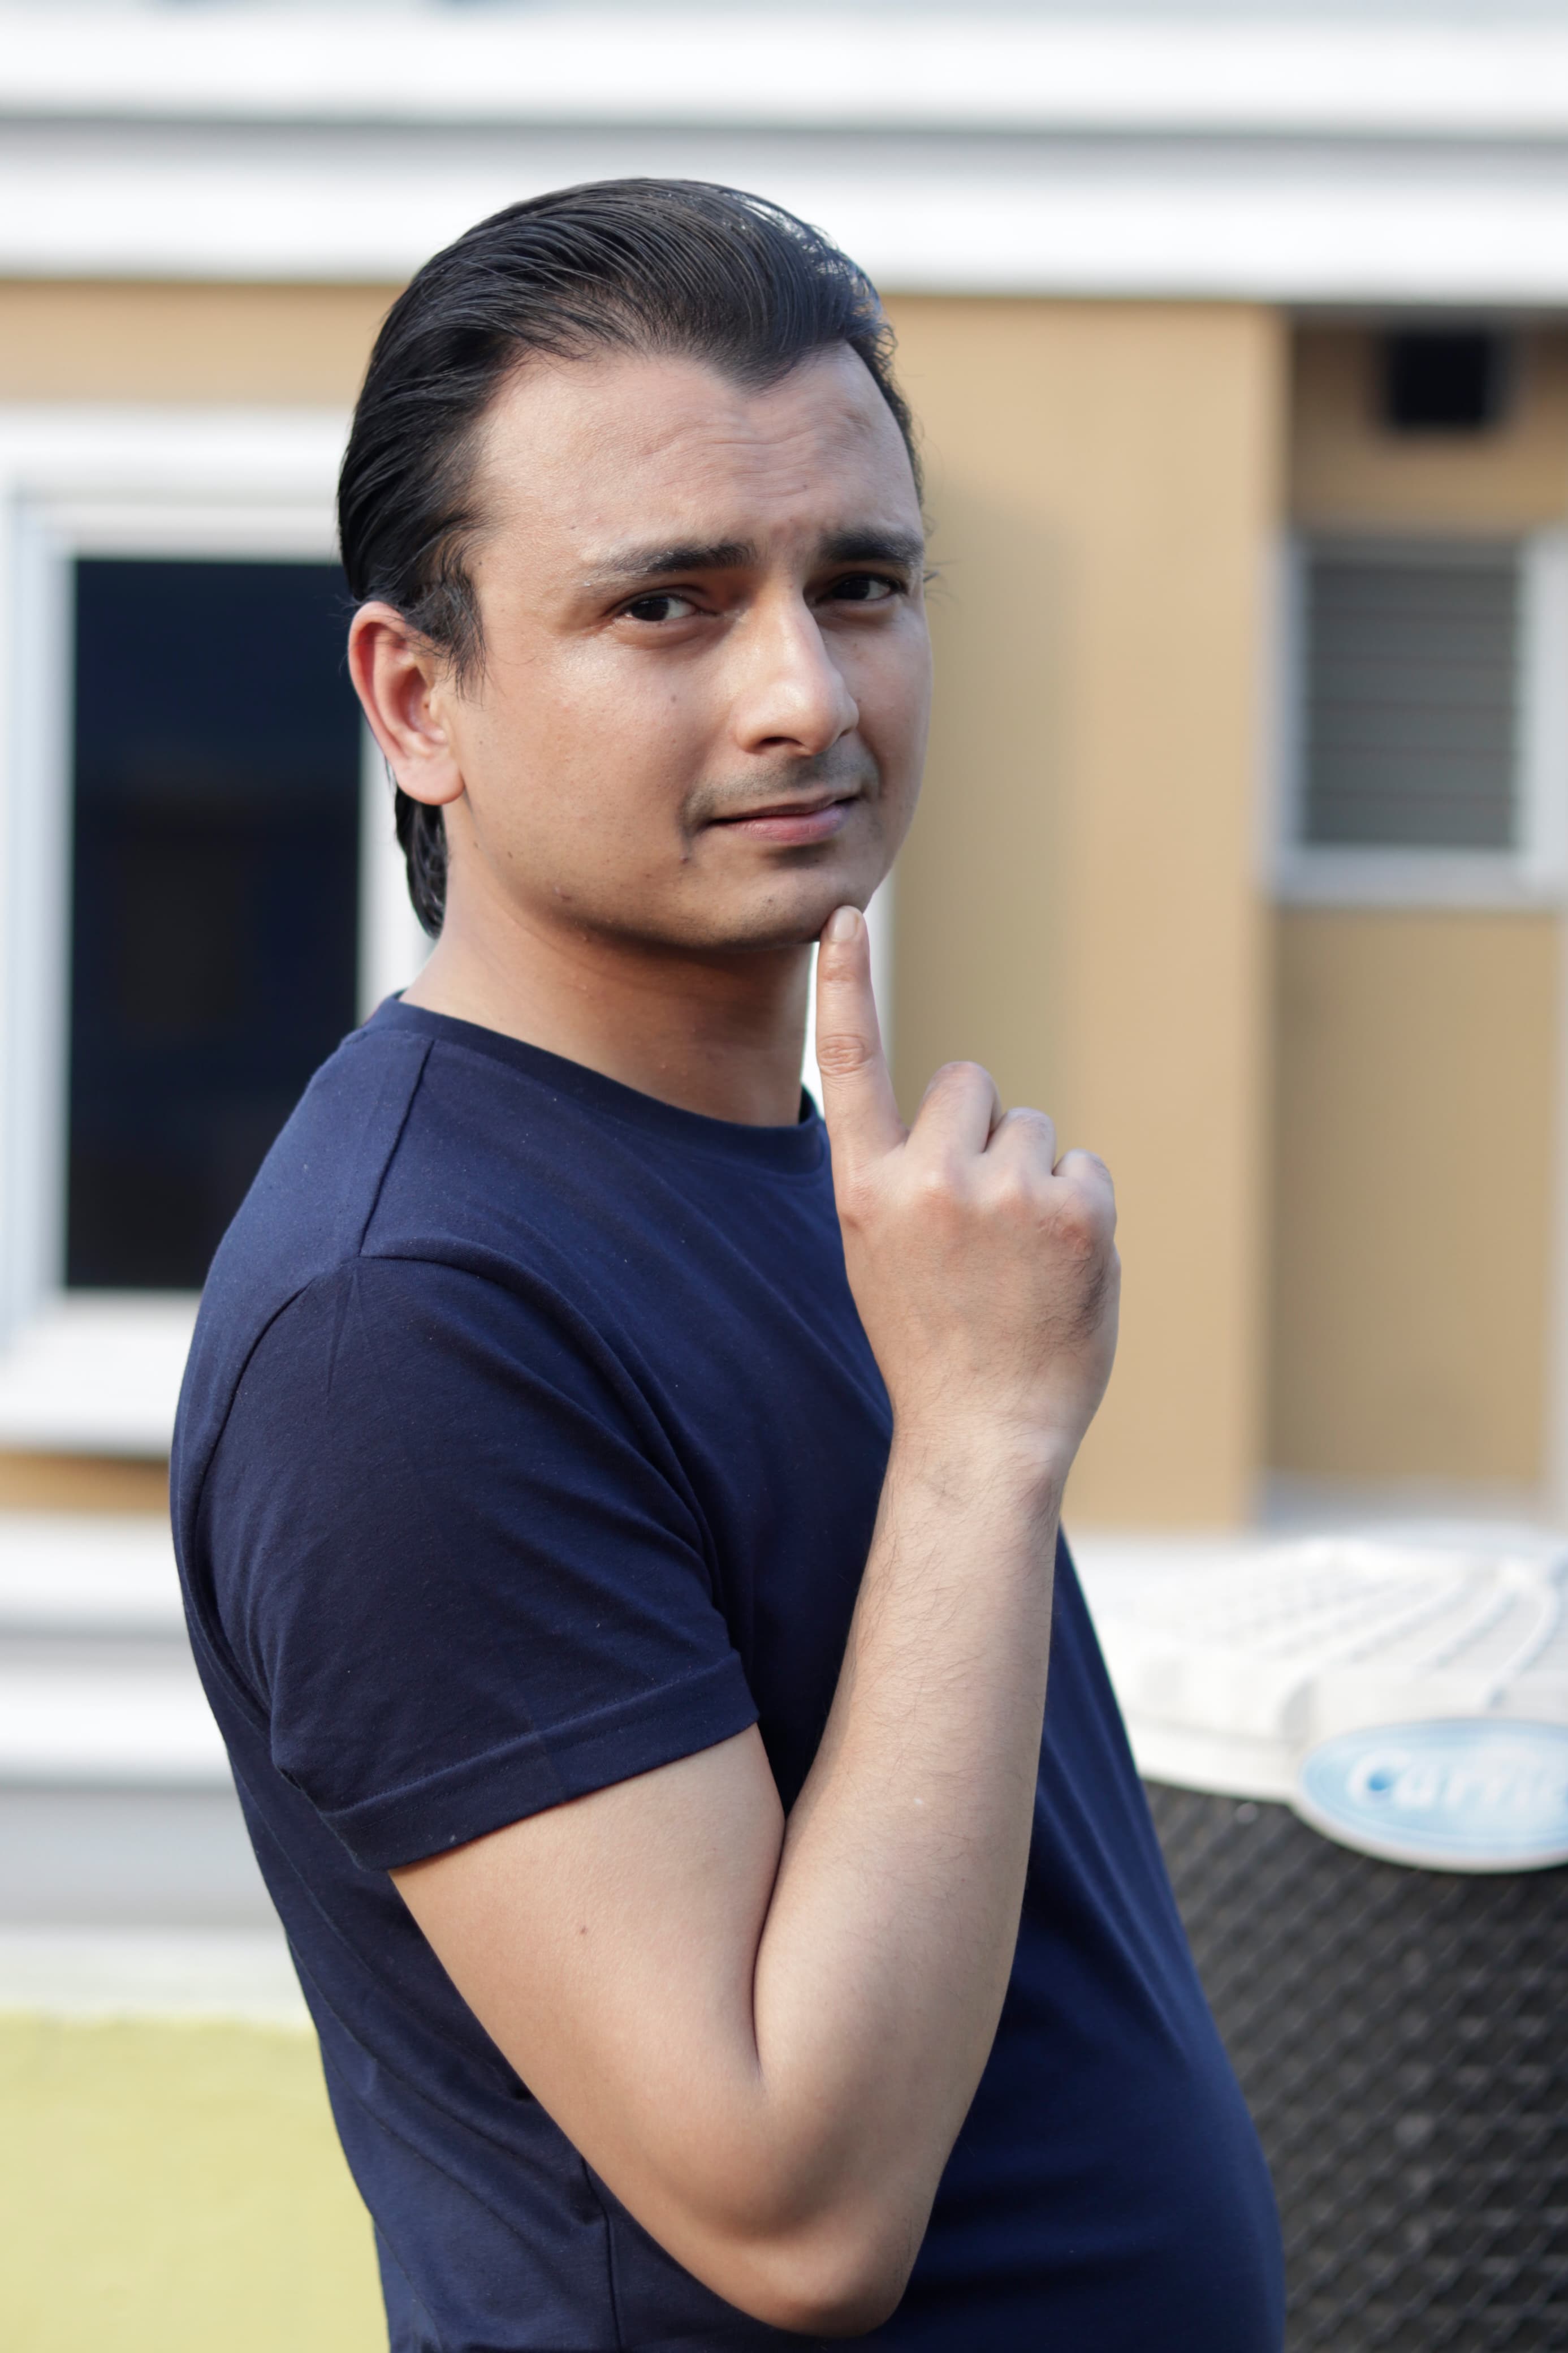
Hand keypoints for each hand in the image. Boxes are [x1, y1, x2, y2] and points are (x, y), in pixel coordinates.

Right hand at [814, 906, 1118, 1478]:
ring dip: (1034, 1177)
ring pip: (1033, 1128)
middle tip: (978, 1223)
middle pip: (969, 1083)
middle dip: (981, 1132)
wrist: (984, 1433)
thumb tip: (960, 1103)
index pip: (849, 1066)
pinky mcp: (1076, 1213)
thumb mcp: (876, 1252)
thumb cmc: (932, 1341)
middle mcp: (926, 1181)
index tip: (844, 916)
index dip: (845, 986)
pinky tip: (1058, 1270)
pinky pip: (1084, 1167)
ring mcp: (1005, 1194)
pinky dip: (1081, 1211)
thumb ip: (901, 1174)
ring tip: (1017, 1260)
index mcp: (863, 1190)